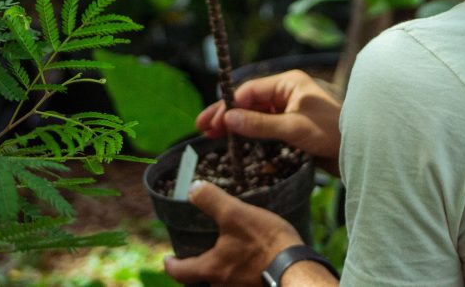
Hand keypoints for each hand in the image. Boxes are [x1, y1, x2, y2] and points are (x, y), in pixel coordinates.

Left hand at [163, 181, 301, 285]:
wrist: (297, 267)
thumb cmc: (264, 242)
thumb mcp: (236, 214)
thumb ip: (211, 201)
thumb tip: (192, 188)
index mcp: (211, 270)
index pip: (180, 272)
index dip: (171, 264)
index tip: (167, 258)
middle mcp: (222, 286)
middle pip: (201, 280)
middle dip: (199, 268)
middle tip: (201, 253)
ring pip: (223, 281)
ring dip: (223, 270)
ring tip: (230, 252)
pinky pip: (242, 281)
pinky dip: (241, 272)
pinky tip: (252, 260)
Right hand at [197, 70, 341, 174]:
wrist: (363, 149)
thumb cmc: (332, 133)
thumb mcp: (294, 127)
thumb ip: (260, 124)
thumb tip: (227, 119)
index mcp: (290, 83)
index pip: (250, 91)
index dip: (227, 107)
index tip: (209, 124)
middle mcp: (289, 92)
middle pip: (250, 102)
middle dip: (228, 115)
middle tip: (203, 130)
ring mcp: (292, 109)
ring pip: (257, 115)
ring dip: (237, 125)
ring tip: (214, 138)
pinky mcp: (295, 126)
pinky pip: (267, 127)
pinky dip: (251, 134)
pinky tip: (238, 143)